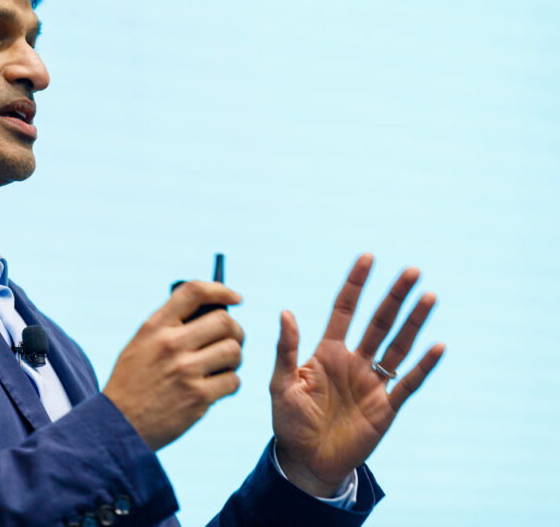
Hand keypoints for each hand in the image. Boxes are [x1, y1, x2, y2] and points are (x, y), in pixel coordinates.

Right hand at [104, 281, 243, 450]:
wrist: (119, 425)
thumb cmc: (132, 382)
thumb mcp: (140, 343)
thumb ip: (168, 326)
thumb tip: (210, 311)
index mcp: (155, 326)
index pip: (193, 292)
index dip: (220, 289)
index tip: (235, 298)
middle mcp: (170, 344)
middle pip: (224, 321)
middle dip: (235, 331)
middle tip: (231, 341)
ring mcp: (185, 371)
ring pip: (233, 351)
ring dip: (235, 359)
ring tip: (223, 367)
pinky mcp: (198, 397)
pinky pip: (233, 381)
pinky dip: (230, 384)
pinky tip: (216, 388)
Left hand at [270, 253, 445, 496]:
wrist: (305, 460)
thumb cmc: (288, 421)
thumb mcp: (281, 383)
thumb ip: (286, 350)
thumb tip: (286, 312)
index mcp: (327, 352)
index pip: (344, 309)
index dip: (355, 284)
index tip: (367, 257)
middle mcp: (354, 361)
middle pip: (378, 321)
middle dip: (394, 296)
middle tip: (411, 270)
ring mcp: (372, 383)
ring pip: (398, 345)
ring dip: (414, 322)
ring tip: (429, 296)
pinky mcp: (386, 407)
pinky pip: (408, 382)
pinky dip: (423, 366)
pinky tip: (436, 346)